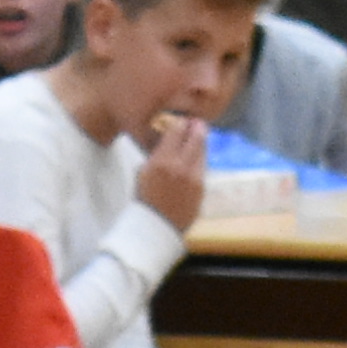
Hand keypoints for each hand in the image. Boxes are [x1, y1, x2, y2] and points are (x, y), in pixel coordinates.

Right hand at [134, 109, 211, 232]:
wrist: (156, 226)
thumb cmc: (144, 199)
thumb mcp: (143, 172)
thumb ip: (156, 153)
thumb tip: (166, 139)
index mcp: (162, 160)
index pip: (177, 130)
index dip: (181, 123)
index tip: (182, 121)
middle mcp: (180, 166)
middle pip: (196, 137)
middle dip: (197, 128)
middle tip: (198, 123)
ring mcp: (194, 177)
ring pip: (203, 151)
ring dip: (201, 142)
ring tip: (199, 137)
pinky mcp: (201, 187)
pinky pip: (203, 167)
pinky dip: (200, 159)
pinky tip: (196, 158)